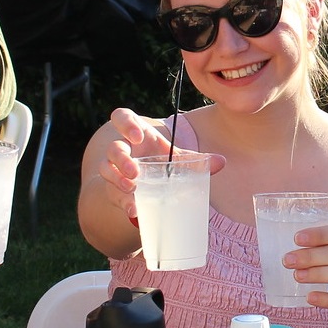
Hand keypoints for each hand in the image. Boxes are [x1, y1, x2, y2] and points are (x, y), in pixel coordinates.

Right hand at [95, 108, 224, 219]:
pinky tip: (135, 209)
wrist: (143, 181)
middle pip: (113, 147)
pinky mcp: (113, 189)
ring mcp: (114, 170)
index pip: (121, 118)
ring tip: (133, 187)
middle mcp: (122, 149)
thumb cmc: (159, 160)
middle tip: (135, 170)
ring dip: (118, 178)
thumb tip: (221, 162)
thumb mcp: (175, 157)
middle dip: (121, 158)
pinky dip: (124, 202)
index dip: (126, 124)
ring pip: (106, 169)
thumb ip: (195, 159)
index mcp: (136, 133)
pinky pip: (113, 194)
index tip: (138, 137)